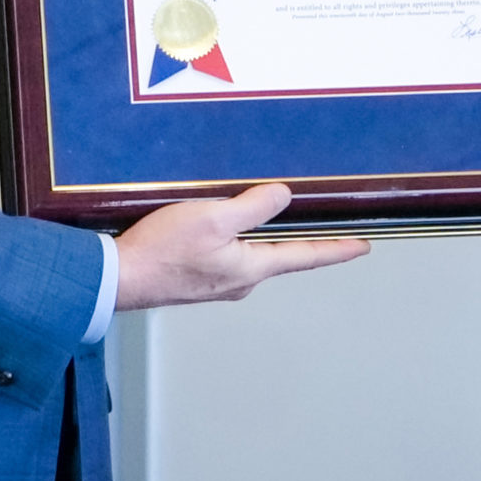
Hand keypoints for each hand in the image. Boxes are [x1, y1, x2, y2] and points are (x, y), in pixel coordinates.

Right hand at [113, 183, 368, 309]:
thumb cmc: (162, 252)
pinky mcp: (196, 279)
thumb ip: (253, 207)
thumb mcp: (213, 218)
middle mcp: (240, 281)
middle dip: (296, 237)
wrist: (117, 278)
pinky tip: (218, 225)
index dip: (337, 249)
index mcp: (252, 269)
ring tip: (261, 213)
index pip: (306, 257)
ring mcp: (217, 283)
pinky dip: (231, 239)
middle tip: (317, 220)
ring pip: (249, 253)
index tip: (363, 246)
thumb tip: (284, 196)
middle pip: (279, 254)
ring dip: (258, 235)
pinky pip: (225, 255)